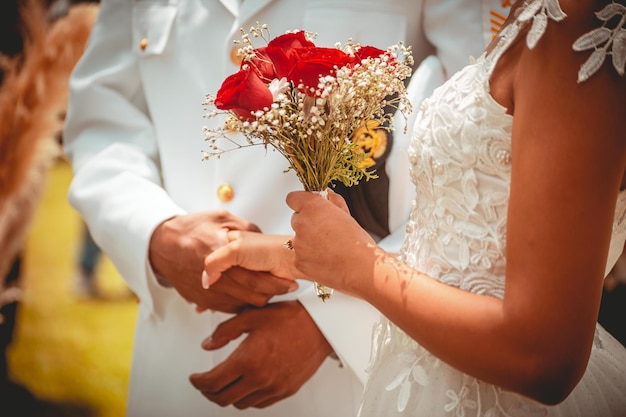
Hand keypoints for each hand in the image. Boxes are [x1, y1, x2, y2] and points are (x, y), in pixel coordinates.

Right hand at [149, 211, 295, 312]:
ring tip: (269, 288)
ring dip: (259, 299)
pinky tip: (250, 293)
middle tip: (286, 286)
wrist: (163, 245)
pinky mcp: (203, 300)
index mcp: (220, 254)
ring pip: (244, 305)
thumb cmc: (192, 229)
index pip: (255, 278)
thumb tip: (266, 238)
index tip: (290, 281)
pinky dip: (243, 303)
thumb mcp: (222, 218)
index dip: (276, 282)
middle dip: (273, 293)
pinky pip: (231, 309)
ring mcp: (208, 292)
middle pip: (253, 295)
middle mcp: (214, 277)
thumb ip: (246, 229)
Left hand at [189, 301, 332, 408]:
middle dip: (208, 392)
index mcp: (248, 359)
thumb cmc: (290, 317)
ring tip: (225, 383)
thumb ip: (225, 332)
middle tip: (204, 383)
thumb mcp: (251, 316)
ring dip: (228, 395)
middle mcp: (260, 378)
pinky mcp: (286, 391)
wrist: (321, 325)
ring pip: (241, 404)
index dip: (198, 382)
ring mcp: (274, 388)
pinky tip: (246, 384)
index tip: (194, 377)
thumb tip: (207, 345)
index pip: (213, 382)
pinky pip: (260, 403)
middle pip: (223, 398)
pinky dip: (247, 397)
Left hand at [286, 191, 376, 293]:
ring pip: (298, 239)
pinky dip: (310, 258)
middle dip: (307, 223)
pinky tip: (326, 260)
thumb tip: (327, 194)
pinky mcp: (298, 261)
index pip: (293, 198)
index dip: (301, 202)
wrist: (361, 269)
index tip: (309, 207)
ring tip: (329, 249)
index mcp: (312, 208)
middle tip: (326, 232)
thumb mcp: (346, 215)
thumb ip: (333, 201)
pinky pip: (301, 256)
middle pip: (296, 219)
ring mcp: (298, 244)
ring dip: (308, 241)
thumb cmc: (357, 242)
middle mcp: (301, 223)